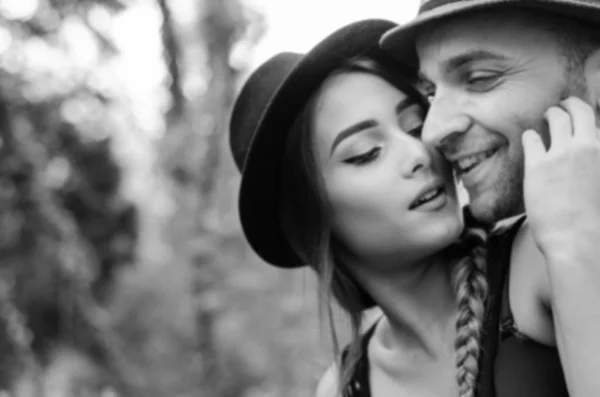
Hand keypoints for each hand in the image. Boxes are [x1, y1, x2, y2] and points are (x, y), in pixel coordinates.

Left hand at [522, 97, 599, 255]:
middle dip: (571, 104)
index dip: (589, 122)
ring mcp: (562, 153)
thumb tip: (588, 164)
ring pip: (556, 117)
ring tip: (546, 116)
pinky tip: (530, 139)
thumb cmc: (594, 221)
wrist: (577, 239)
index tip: (583, 122)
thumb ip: (594, 166)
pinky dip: (531, 136)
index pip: (598, 125)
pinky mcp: (537, 164)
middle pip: (581, 110)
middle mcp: (588, 146)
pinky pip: (531, 138)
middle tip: (563, 105)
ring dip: (551, 114)